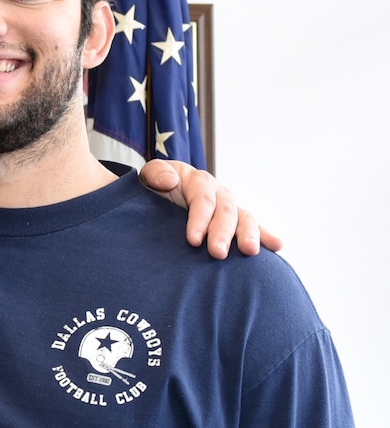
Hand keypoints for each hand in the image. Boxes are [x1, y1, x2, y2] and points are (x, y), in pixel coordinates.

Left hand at [139, 159, 282, 258]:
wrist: (160, 195)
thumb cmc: (155, 188)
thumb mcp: (150, 176)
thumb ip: (156, 174)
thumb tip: (170, 181)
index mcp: (199, 181)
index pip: (203, 199)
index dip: (199, 219)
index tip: (193, 240)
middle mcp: (219, 193)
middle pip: (226, 211)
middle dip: (223, 233)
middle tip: (217, 253)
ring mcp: (230, 207)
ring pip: (244, 218)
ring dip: (249, 235)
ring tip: (250, 251)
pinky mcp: (236, 221)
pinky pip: (255, 226)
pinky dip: (267, 235)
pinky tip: (277, 245)